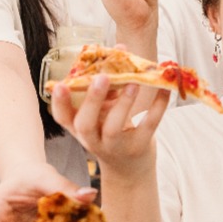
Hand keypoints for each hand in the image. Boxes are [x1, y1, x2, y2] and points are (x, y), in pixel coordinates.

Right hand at [50, 75, 168, 177]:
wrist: (128, 169)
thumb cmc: (111, 132)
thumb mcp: (101, 114)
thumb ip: (106, 89)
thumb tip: (118, 52)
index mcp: (79, 128)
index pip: (62, 118)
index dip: (59, 103)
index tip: (60, 85)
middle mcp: (92, 140)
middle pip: (85, 123)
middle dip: (92, 100)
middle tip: (101, 77)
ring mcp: (115, 147)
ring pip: (113, 128)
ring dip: (123, 104)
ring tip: (132, 82)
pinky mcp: (139, 148)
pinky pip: (147, 126)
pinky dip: (157, 107)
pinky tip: (163, 89)